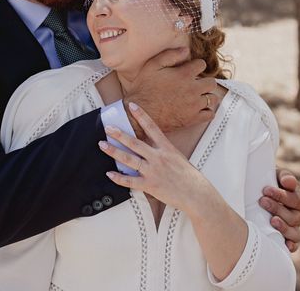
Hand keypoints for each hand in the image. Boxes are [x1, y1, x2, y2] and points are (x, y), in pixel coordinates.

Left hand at [99, 102, 213, 211]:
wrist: (196, 194)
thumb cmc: (189, 176)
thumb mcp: (178, 157)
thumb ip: (163, 150)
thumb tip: (151, 143)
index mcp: (166, 148)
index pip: (152, 127)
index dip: (141, 115)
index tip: (132, 106)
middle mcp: (158, 157)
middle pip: (135, 143)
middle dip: (119, 134)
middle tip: (108, 128)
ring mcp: (153, 171)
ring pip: (129, 159)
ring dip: (114, 151)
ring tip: (102, 145)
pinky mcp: (149, 185)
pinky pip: (130, 181)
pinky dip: (118, 178)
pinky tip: (109, 173)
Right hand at [122, 48, 218, 133]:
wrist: (140, 114)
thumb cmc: (144, 90)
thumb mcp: (152, 66)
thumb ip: (170, 55)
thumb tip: (185, 50)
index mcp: (184, 75)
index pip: (202, 65)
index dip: (196, 66)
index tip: (190, 70)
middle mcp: (193, 89)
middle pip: (211, 82)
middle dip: (205, 81)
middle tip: (195, 84)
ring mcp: (194, 105)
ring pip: (213, 98)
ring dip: (207, 96)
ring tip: (198, 96)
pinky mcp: (193, 119)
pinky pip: (210, 114)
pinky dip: (207, 111)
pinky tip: (198, 109)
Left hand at [259, 168, 299, 251]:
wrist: (262, 193)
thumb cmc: (271, 183)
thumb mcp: (278, 176)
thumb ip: (285, 177)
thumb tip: (288, 182)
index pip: (296, 200)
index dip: (281, 196)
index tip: (266, 190)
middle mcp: (299, 215)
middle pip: (293, 217)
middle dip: (277, 209)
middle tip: (262, 201)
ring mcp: (294, 228)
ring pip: (295, 232)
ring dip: (283, 227)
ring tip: (272, 221)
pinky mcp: (287, 238)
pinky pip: (293, 245)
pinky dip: (291, 246)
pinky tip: (285, 245)